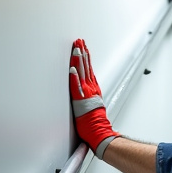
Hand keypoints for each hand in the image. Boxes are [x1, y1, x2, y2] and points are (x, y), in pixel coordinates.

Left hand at [69, 38, 118, 158]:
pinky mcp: (79, 100)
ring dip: (78, 60)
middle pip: (86, 67)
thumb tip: (88, 93)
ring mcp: (85, 93)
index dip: (86, 57)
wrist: (99, 131)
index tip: (83, 46)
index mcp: (93, 89)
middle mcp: (90, 89)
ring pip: (81, 73)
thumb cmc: (95, 122)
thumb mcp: (94, 105)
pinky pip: (76, 86)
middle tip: (79, 41)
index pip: (89, 69)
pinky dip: (74, 77)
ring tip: (76, 48)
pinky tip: (72, 68)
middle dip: (82, 53)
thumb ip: (91, 97)